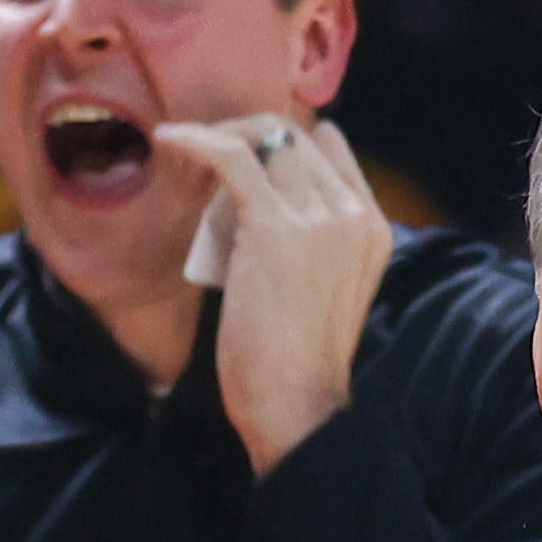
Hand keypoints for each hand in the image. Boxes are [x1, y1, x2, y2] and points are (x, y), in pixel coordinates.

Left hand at [153, 114, 387, 476]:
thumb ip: (309, 243)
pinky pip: (234, 157)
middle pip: (296, 136)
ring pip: (266, 138)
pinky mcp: (276, 226)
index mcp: (373, 226)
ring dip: (219, 136)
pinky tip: (168, 141)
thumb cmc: (294, 361)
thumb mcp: (321, 289)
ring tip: (185, 152)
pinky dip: (196, 141)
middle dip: (245, 135)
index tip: (240, 155)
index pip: (330, 148)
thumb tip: (255, 207)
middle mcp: (354, 212)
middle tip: (203, 155)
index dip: (281, 142)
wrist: (295, 406)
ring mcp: (320, 216)